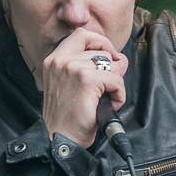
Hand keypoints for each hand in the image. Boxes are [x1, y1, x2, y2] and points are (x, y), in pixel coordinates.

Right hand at [41, 28, 128, 147]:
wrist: (61, 141)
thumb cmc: (68, 118)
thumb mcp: (75, 86)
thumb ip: (93, 67)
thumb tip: (121, 59)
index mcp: (54, 59)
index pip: (82, 34)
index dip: (100, 42)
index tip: (108, 57)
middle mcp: (61, 60)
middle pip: (101, 50)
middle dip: (111, 68)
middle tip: (109, 86)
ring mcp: (73, 68)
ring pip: (111, 65)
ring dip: (115, 84)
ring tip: (104, 100)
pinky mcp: (87, 79)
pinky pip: (116, 80)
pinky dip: (119, 95)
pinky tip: (109, 105)